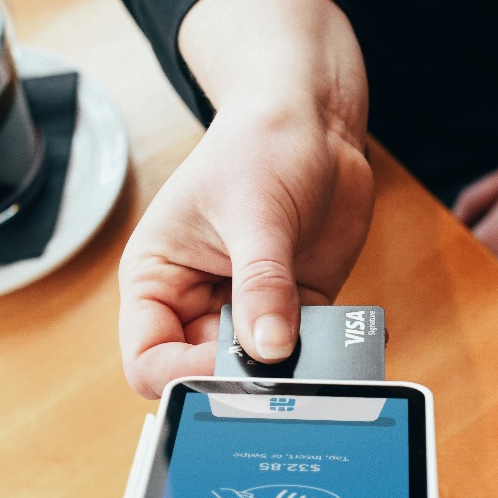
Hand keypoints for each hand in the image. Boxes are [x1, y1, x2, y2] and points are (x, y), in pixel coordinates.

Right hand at [118, 0, 374, 397]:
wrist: (314, 119)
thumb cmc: (260, 144)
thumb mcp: (255, 213)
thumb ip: (262, 285)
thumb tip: (270, 351)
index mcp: (158, 280)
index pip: (149, 360)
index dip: (183, 376)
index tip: (230, 366)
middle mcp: (196, 302)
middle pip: (206, 374)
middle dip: (244, 378)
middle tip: (285, 368)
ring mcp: (248, 308)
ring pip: (260, 371)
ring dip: (291, 370)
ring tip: (321, 349)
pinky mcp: (295, 308)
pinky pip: (306, 352)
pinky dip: (328, 354)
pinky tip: (349, 340)